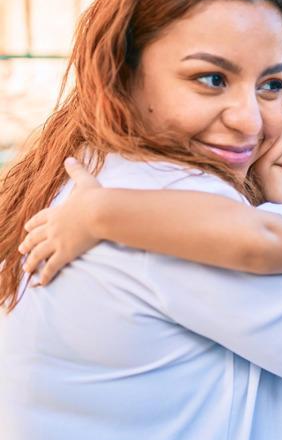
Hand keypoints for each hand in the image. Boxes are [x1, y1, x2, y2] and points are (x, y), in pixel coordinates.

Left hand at [19, 158, 102, 284]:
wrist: (101, 212)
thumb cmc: (96, 198)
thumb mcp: (85, 181)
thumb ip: (76, 171)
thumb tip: (70, 158)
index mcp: (56, 211)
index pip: (39, 219)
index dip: (33, 224)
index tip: (27, 229)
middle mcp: (52, 227)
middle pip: (34, 238)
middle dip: (27, 245)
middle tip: (22, 251)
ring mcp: (57, 241)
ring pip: (38, 254)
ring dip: (31, 262)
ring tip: (27, 270)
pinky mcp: (65, 253)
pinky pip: (51, 267)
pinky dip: (45, 275)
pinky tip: (40, 282)